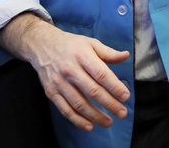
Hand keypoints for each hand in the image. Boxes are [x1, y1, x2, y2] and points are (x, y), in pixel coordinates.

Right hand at [0, 14, 130, 130]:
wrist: (42, 46)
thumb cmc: (71, 45)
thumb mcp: (90, 43)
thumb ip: (108, 52)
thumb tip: (126, 56)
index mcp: (83, 56)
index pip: (101, 74)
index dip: (115, 87)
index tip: (126, 97)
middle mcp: (71, 70)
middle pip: (92, 91)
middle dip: (109, 104)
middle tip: (122, 113)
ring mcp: (60, 83)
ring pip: (79, 103)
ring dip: (95, 115)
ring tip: (108, 122)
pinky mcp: (51, 92)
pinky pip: (65, 109)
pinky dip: (77, 120)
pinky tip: (89, 125)